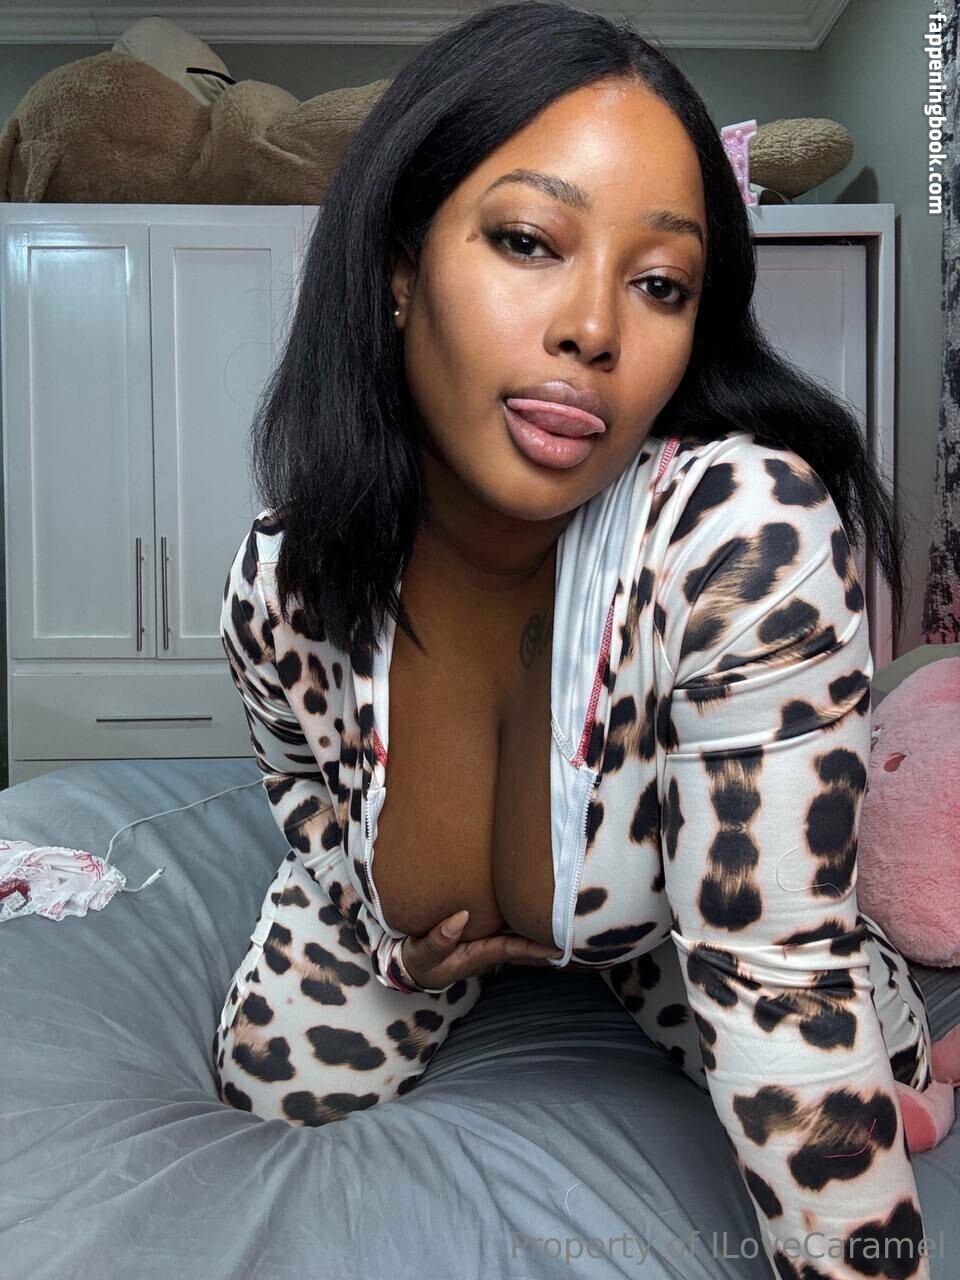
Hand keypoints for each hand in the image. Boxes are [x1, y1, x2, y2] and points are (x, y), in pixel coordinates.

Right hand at [400, 909, 561, 988]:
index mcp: (479, 956)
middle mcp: (490, 952)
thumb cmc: (420, 961)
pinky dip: (529, 928)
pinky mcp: (486, 938)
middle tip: (578, 936)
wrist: (414, 968)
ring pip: (522, 940)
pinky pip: (513, 934)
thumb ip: (438, 938)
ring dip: (543, 935)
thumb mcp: (423, 954)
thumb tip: (461, 917)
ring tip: (570, 925)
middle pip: (527, 949)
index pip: (512, 950)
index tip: (557, 947)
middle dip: (550, 944)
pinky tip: (541, 918)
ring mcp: (489, 946)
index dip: (534, 948)